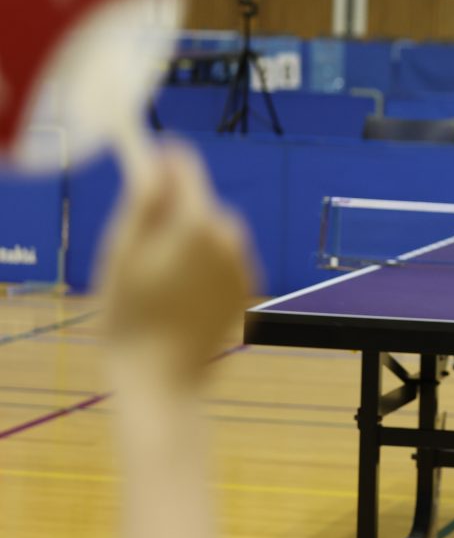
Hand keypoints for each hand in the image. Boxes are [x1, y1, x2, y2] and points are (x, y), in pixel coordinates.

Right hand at [97, 142, 256, 387]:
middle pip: (199, 203)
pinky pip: (222, 260)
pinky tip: (178, 294)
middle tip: (138, 244)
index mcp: (199, 222)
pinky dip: (203, 265)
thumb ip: (145, 199)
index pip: (187, 171)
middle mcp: (231, 237)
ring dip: (188, 240)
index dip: (164, 162)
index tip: (145, 160)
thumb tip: (161, 159)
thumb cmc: (130, 315)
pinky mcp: (247, 287)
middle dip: (173, 212)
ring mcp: (243, 263)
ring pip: (211, 232)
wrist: (161, 378)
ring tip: (156, 276)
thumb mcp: (122, 251)